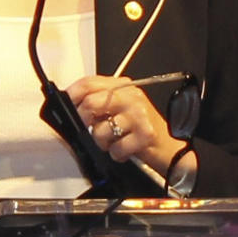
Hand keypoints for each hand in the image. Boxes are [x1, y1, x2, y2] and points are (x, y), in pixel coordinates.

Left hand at [65, 74, 195, 183]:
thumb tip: (70, 105)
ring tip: (114, 142)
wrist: (170, 148)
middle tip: (90, 129)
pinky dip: (117, 154)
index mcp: (123, 86)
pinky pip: (116, 148)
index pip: (89, 82)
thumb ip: (100, 102)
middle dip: (84, 121)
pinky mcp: (145, 134)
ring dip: (102, 143)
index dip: (72, 94)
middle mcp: (131, 97)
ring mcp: (139, 115)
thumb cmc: (142, 129)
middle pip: (91, 103)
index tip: (66, 105)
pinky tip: (125, 150)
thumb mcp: (121, 108)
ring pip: (101, 130)